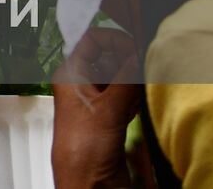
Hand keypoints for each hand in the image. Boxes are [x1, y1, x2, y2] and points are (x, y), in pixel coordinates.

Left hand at [51, 28, 140, 188]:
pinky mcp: (109, 118)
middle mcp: (81, 83)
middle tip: (142, 73)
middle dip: (128, 62)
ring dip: (133, 83)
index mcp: (70, 73)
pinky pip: (127, 97)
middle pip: (109, 56)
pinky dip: (135, 99)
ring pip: (120, 77)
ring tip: (136, 97)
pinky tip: (135, 111)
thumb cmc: (83, 151)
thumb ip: (127, 79)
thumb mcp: (108, 110)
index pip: (92, 39)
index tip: (137, 48)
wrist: (86, 186)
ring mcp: (95, 100)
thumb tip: (140, 53)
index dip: (115, 40)